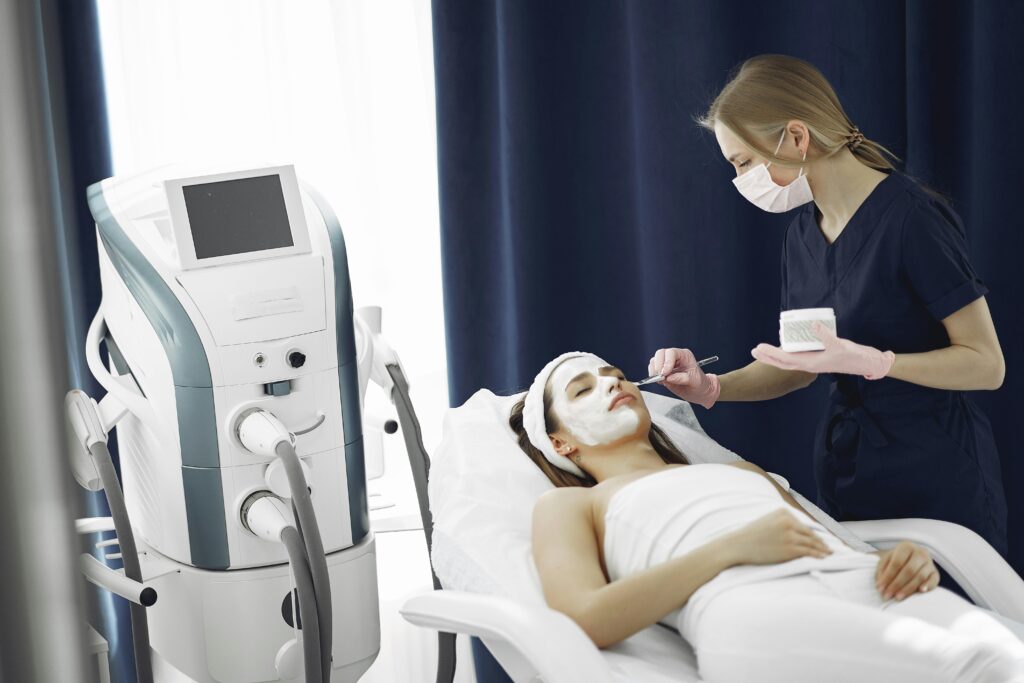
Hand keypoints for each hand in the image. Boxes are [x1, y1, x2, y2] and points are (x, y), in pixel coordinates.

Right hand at [647, 347, 720, 408]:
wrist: (698, 391)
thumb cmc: (699, 384)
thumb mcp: (694, 381)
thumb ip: (682, 378)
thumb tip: (668, 377)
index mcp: (684, 355)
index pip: (671, 353)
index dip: (666, 362)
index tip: (665, 373)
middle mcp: (675, 357)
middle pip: (660, 353)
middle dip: (658, 366)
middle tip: (661, 377)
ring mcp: (667, 362)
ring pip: (654, 361)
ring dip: (655, 371)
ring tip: (661, 380)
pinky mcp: (662, 370)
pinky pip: (653, 369)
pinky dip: (653, 375)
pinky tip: (661, 381)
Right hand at [725, 509, 832, 565]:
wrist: (738, 545)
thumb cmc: (752, 535)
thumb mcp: (768, 520)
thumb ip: (784, 522)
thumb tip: (801, 531)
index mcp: (783, 512)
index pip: (803, 524)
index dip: (815, 533)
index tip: (823, 538)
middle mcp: (788, 522)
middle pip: (810, 533)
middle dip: (821, 541)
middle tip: (831, 547)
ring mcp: (789, 535)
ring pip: (811, 543)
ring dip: (822, 549)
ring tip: (829, 553)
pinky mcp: (789, 549)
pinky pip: (808, 552)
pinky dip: (817, 555)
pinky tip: (823, 557)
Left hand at [751, 322, 895, 379]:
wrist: (866, 363)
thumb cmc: (853, 356)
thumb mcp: (839, 345)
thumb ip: (826, 335)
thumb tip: (812, 324)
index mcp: (811, 363)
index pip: (786, 359)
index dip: (770, 354)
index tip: (758, 348)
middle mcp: (809, 364)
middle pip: (783, 362)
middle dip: (767, 357)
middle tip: (753, 350)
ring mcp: (813, 362)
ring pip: (789, 361)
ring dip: (775, 356)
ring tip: (763, 350)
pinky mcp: (818, 359)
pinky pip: (798, 357)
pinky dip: (788, 353)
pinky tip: (786, 347)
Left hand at [874, 541, 939, 600]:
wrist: (910, 559)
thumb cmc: (895, 561)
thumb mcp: (886, 561)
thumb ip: (882, 571)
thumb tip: (881, 586)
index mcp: (906, 547)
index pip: (897, 562)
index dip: (888, 576)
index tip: (880, 588)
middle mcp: (920, 553)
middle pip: (909, 570)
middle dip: (897, 584)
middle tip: (888, 595)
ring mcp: (930, 563)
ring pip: (920, 576)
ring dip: (908, 588)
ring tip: (898, 597)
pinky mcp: (936, 573)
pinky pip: (934, 580)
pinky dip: (928, 586)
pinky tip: (920, 591)